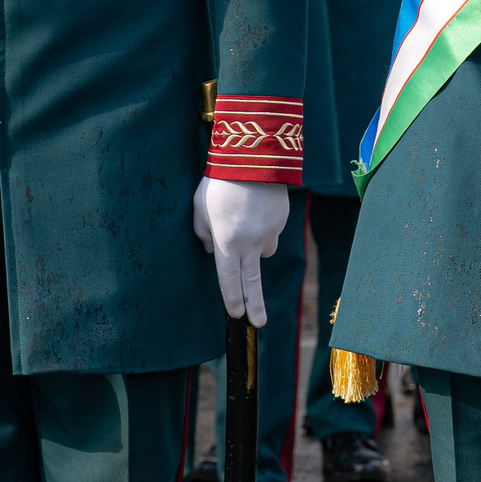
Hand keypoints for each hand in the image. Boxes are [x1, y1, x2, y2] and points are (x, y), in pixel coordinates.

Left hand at [192, 178, 288, 325]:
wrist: (253, 158)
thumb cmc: (218, 183)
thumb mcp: (199, 208)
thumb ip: (203, 234)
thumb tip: (212, 250)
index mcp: (227, 243)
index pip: (229, 280)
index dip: (231, 298)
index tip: (235, 314)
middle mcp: (251, 244)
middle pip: (252, 282)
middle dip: (255, 305)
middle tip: (258, 323)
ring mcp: (270, 233)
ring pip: (262, 250)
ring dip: (254, 245)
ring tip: (243, 217)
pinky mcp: (282, 221)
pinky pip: (271, 231)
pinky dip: (263, 225)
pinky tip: (255, 206)